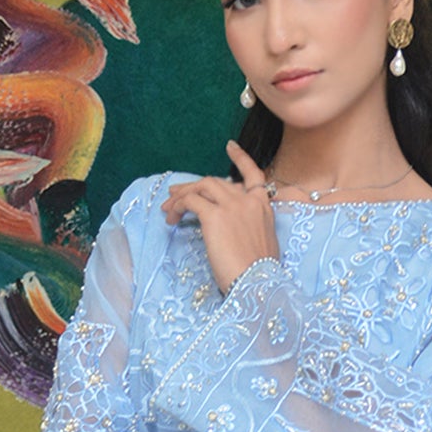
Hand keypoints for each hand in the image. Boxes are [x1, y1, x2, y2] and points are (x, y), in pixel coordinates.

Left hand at [162, 140, 279, 293]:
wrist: (258, 284)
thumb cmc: (260, 275)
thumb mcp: (263, 244)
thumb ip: (251, 228)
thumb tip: (231, 228)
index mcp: (264, 208)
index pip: (253, 175)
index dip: (241, 158)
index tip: (230, 147)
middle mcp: (249, 201)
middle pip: (217, 182)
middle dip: (194, 186)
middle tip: (176, 195)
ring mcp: (232, 206)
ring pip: (201, 186)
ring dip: (182, 195)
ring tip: (168, 209)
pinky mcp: (214, 216)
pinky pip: (190, 202)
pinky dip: (177, 207)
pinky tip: (171, 218)